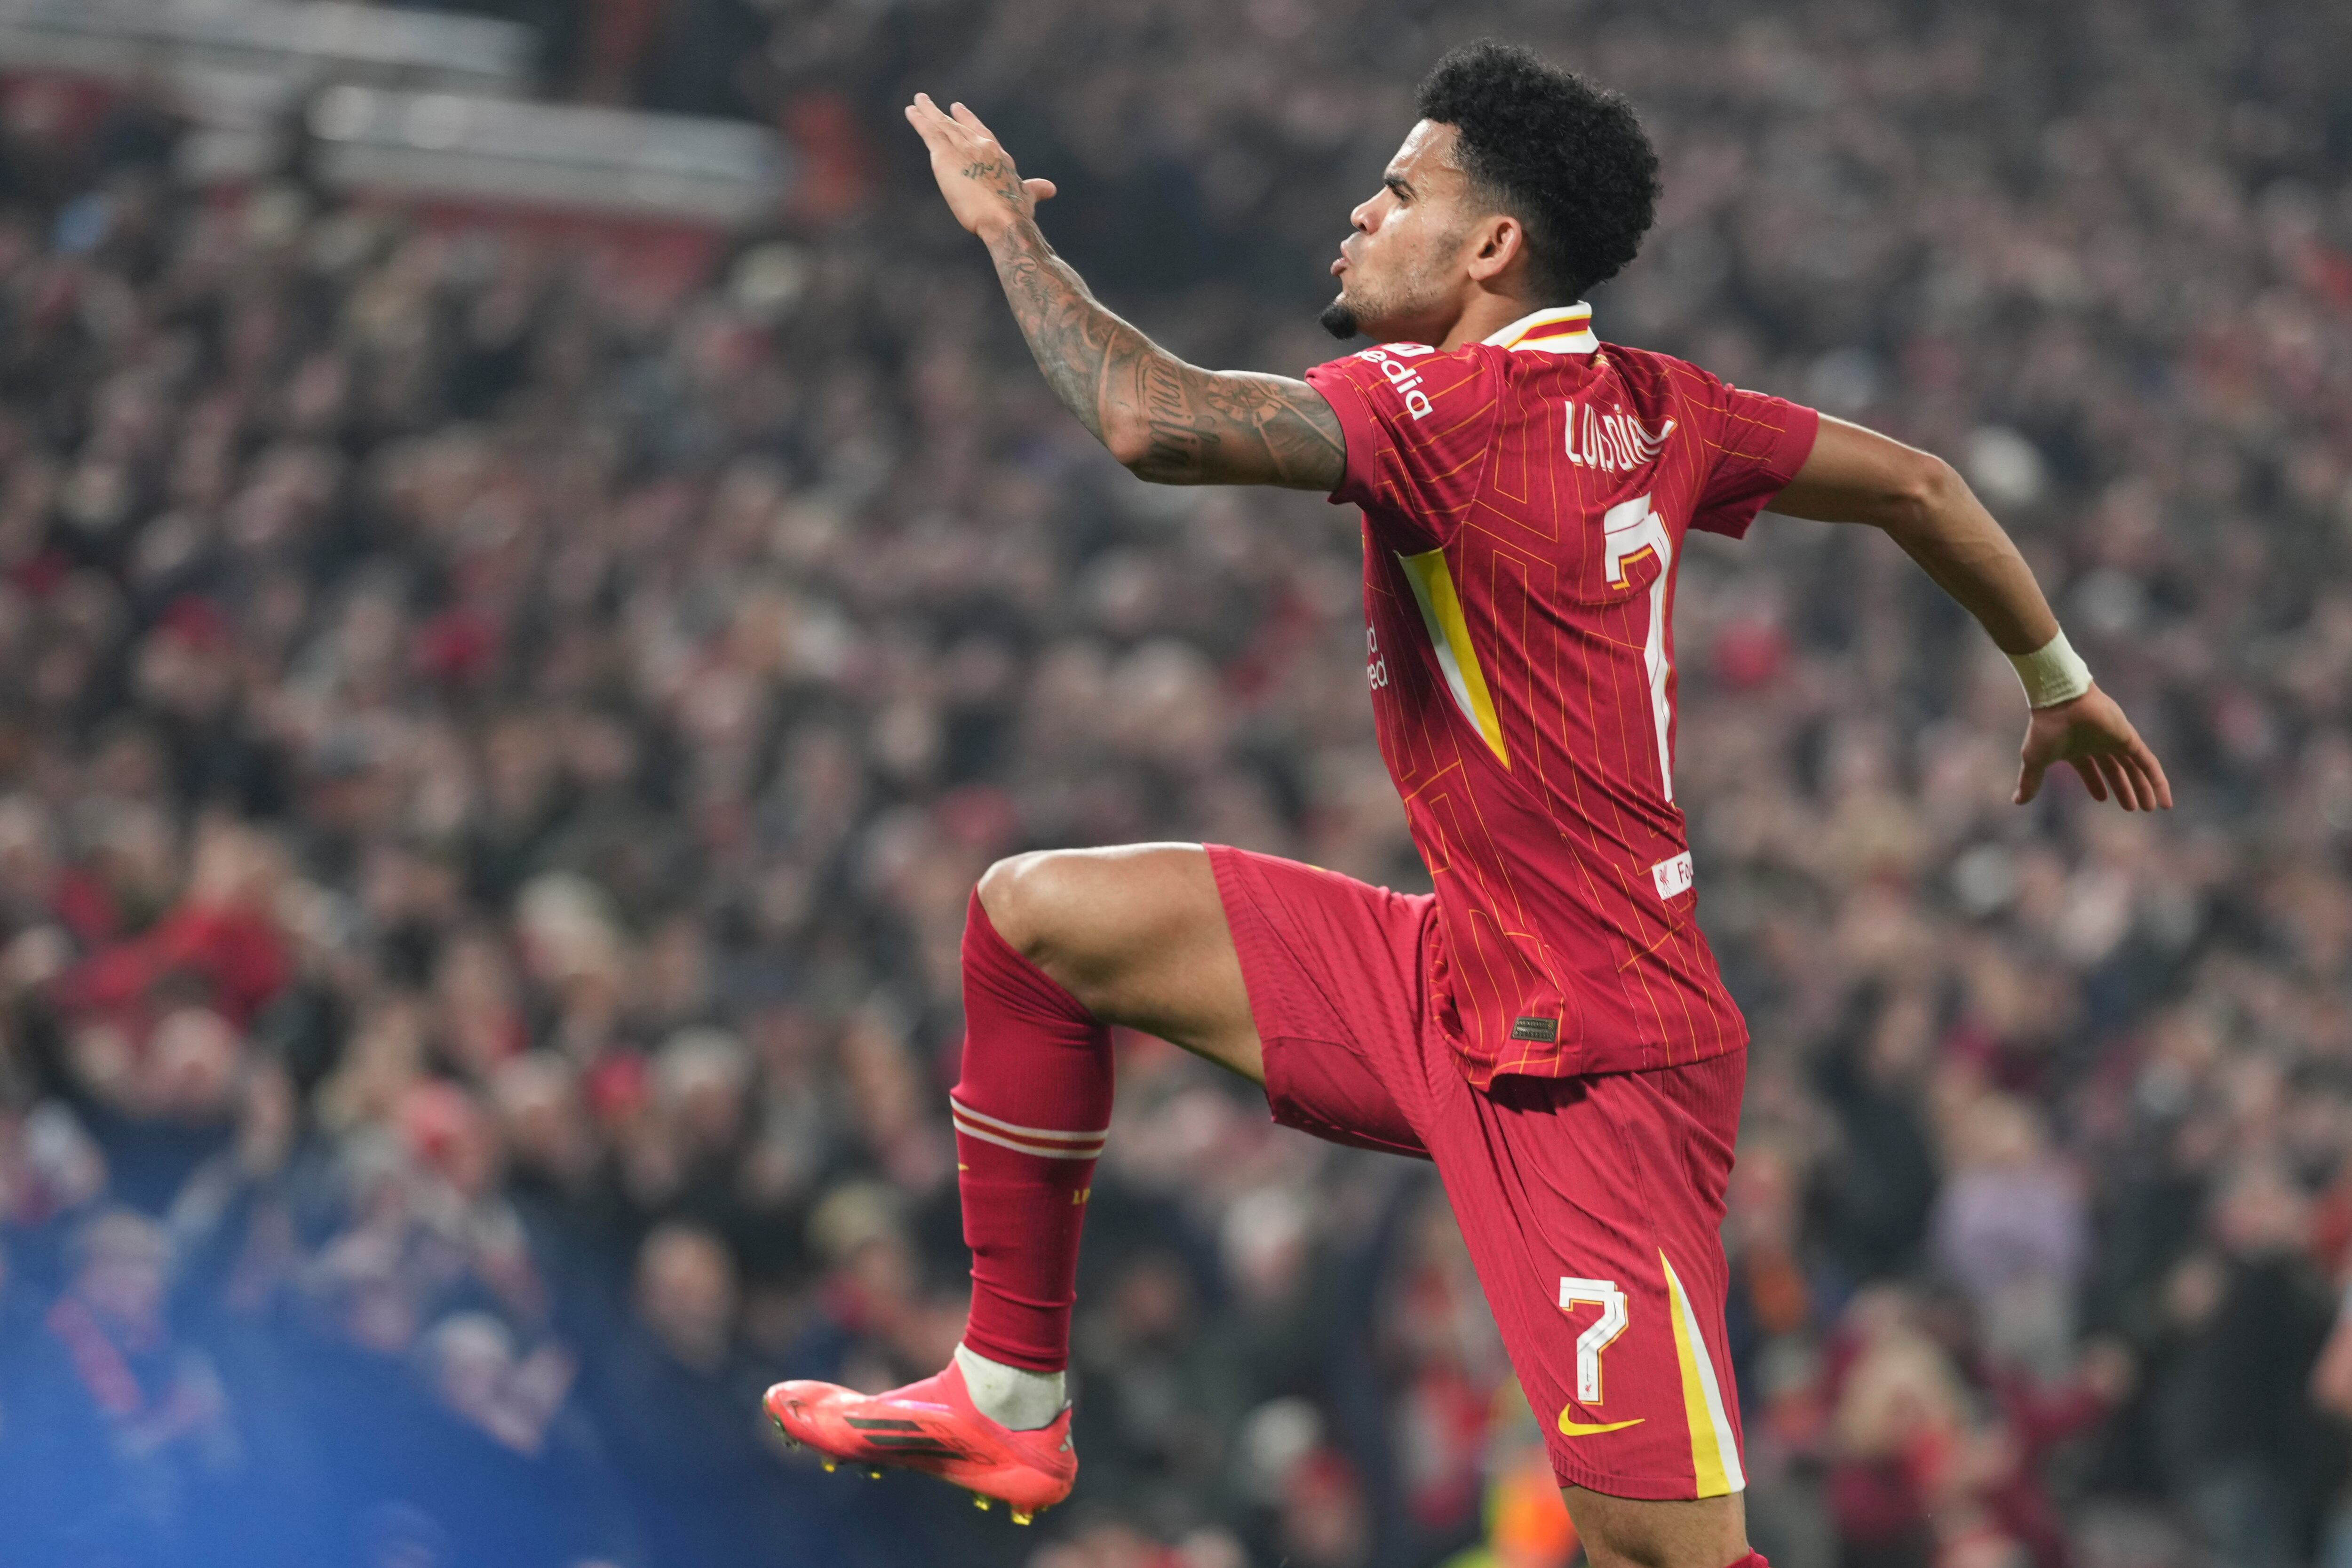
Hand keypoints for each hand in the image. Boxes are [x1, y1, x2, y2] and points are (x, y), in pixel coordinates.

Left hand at [903, 93, 1056, 240]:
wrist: (1005, 219)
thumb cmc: (1016, 213)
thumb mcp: (1027, 197)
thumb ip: (1034, 189)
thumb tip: (1051, 189)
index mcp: (998, 156)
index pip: (981, 133)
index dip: (969, 121)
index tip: (959, 110)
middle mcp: (981, 147)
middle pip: (958, 127)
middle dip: (945, 115)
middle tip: (931, 103)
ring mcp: (963, 149)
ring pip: (942, 126)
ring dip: (928, 112)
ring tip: (918, 102)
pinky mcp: (945, 156)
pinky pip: (929, 133)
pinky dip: (919, 121)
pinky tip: (911, 111)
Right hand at [2015, 683, 2172, 810]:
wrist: (2061, 701)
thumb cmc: (2045, 728)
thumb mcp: (2035, 760)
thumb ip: (2030, 781)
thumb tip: (2017, 802)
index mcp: (2078, 749)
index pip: (2091, 769)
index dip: (2097, 784)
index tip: (2102, 799)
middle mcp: (2098, 744)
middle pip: (2117, 770)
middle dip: (2125, 789)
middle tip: (2134, 808)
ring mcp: (2115, 740)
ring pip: (2134, 768)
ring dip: (2143, 788)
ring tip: (2151, 807)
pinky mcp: (2129, 738)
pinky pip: (2148, 763)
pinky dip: (2157, 781)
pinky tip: (2163, 799)